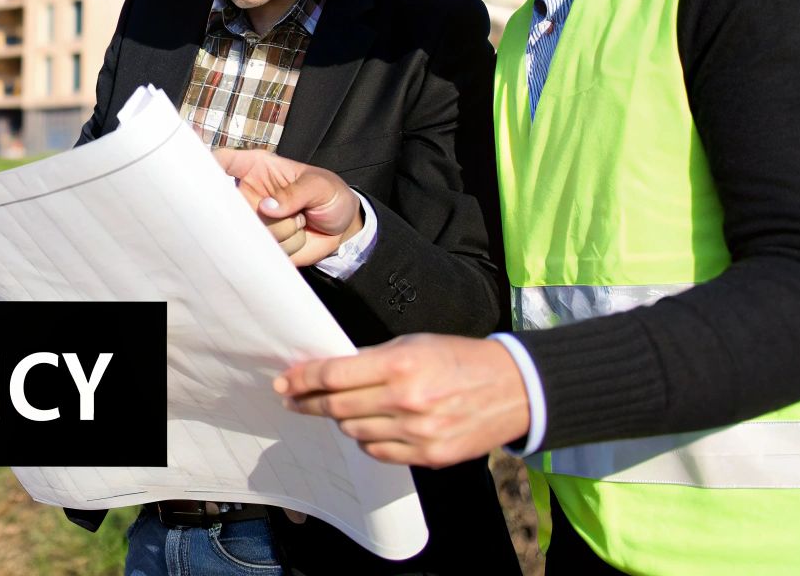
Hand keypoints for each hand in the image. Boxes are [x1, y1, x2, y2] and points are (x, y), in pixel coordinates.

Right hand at [213, 148, 363, 266]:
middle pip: (231, 206)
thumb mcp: (319, 186)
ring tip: (300, 219)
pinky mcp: (263, 245)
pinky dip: (292, 246)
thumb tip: (267, 207)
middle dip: (257, 212)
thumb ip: (295, 193)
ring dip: (287, 230)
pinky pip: (270, 250)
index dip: (207, 164)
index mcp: (256, 168)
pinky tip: (300, 235)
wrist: (343, 227)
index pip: (224, 160)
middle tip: (274, 209)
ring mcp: (255, 222)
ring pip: (257, 232)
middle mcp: (250, 195)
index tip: (201, 175)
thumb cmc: (329, 195)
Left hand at [274, 333, 529, 467]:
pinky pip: (379, 452)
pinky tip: (365, 427)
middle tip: (292, 398)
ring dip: (338, 420)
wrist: (513, 388)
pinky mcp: (429, 456)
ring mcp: (418, 432)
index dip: (304, 379)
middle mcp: (406, 400)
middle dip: (309, 401)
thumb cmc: (458, 358)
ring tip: (332, 410)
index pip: (335, 375)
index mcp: (401, 365)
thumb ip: (372, 359)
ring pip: (354, 431)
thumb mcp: (413, 344)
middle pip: (338, 407)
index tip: (286, 381)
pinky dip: (366, 439)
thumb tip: (329, 371)